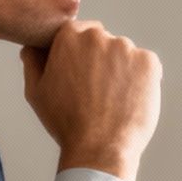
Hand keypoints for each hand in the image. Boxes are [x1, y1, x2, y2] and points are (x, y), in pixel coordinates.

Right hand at [20, 20, 161, 180]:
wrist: (99, 148)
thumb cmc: (66, 123)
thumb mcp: (36, 92)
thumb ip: (33, 62)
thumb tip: (32, 47)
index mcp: (69, 37)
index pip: (79, 31)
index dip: (81, 54)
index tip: (82, 74)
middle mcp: (98, 36)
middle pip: (103, 41)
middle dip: (102, 60)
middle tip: (97, 91)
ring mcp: (126, 48)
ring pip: (125, 54)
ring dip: (122, 69)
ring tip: (113, 99)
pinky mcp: (149, 62)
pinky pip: (146, 65)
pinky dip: (142, 79)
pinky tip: (130, 100)